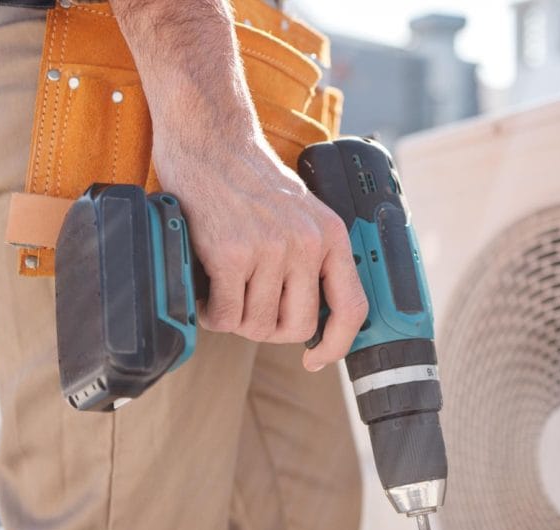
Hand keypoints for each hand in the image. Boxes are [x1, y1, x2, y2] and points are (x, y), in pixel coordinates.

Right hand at [155, 138, 367, 370]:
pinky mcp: (231, 254)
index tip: (315, 358)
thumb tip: (308, 317)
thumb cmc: (249, 180)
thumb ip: (311, 257)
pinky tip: (207, 293)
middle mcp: (306, 244)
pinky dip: (211, 314)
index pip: (352, 308)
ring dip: (235, 319)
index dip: (335, 345)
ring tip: (223, 292)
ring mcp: (270, 249)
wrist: (210, 141)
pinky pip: (225, 316)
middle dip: (266, 328)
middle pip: (296, 327)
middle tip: (246, 307)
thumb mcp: (300, 213)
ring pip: (257, 325)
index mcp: (331, 236)